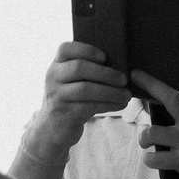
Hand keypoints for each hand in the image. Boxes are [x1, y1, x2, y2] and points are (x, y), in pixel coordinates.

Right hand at [21, 40, 130, 159]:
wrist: (52, 129)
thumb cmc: (69, 100)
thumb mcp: (69, 82)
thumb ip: (84, 71)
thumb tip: (118, 65)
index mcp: (56, 65)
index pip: (65, 49)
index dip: (86, 50)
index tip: (105, 57)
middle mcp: (53, 77)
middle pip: (79, 68)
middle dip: (105, 73)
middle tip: (123, 79)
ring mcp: (57, 95)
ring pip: (85, 89)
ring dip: (110, 92)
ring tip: (126, 95)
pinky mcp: (65, 113)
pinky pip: (89, 106)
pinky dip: (108, 105)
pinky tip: (120, 105)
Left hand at [131, 73, 178, 178]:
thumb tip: (167, 96)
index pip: (172, 95)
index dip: (151, 84)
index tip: (135, 74)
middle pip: (156, 119)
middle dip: (143, 121)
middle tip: (142, 129)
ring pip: (151, 135)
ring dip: (144, 140)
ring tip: (147, 144)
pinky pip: (155, 159)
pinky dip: (150, 159)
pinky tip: (153, 159)